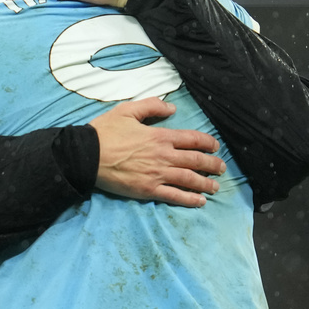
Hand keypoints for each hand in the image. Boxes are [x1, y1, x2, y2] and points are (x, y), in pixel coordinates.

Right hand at [87, 97, 224, 207]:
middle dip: (212, 165)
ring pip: (189, 179)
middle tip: (222, 168)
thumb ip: (151, 106)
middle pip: (195, 161)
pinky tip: (200, 202)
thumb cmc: (105, 132)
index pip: (192, 139)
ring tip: (216, 187)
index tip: (215, 147)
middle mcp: (163, 156)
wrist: (87, 155)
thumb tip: (172, 108)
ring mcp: (157, 174)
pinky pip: (174, 196)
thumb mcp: (127, 110)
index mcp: (159, 136)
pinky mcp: (148, 190)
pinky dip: (189, 199)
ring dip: (205, 183)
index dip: (207, 143)